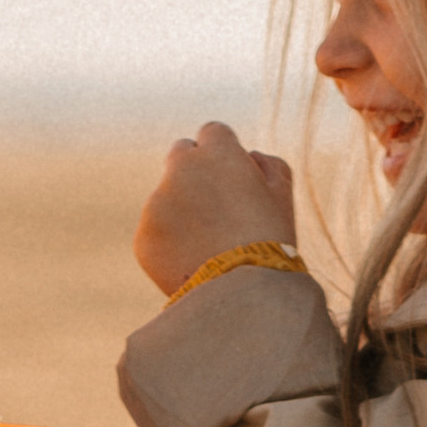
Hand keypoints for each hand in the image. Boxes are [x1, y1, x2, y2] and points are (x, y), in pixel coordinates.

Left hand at [135, 123, 297, 294]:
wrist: (243, 293)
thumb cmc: (271, 244)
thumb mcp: (282, 197)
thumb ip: (267, 166)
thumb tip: (250, 157)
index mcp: (217, 152)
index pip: (213, 133)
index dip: (224, 155)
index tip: (232, 176)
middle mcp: (181, 168)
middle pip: (181, 155)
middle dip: (194, 172)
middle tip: (215, 207)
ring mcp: (157, 202)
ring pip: (168, 199)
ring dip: (183, 213)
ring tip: (211, 248)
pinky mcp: (144, 237)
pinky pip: (157, 234)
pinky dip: (171, 246)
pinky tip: (196, 265)